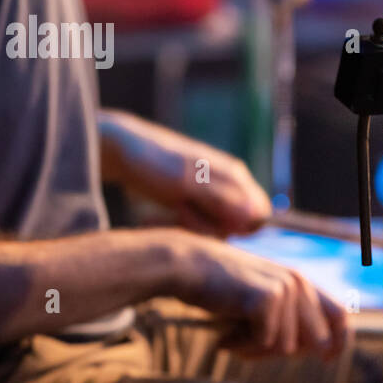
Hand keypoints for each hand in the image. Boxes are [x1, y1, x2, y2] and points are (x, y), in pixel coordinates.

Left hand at [99, 109, 270, 236]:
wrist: (122, 153)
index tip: (212, 225)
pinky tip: (168, 215)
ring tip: (172, 210)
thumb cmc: (154, 164)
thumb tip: (254, 215)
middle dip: (210, 228)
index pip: (259, 214)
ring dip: (193, 228)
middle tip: (182, 211)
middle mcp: (229, 186)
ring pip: (217, 229)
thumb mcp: (185, 183)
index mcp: (235, 176)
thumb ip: (221, 199)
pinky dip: (183, 226)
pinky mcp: (196, 204)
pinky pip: (200, 227)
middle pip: (237, 226)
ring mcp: (212, 196)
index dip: (240, 228)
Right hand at [171, 233, 349, 358]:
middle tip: (249, 349)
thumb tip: (320, 351)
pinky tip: (224, 336)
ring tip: (232, 335)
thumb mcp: (261, 303)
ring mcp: (284, 290)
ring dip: (255, 351)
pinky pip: (264, 343)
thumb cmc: (220, 291)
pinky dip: (241, 346)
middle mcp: (298, 283)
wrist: (187, 266)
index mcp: (301, 282)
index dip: (340, 342)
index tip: (328, 361)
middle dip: (282, 354)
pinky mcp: (267, 299)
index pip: (340, 315)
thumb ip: (290, 322)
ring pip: (285, 348)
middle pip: (315, 342)